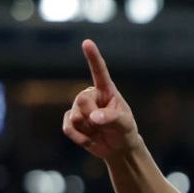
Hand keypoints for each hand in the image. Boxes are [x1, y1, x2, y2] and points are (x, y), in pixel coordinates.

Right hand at [62, 39, 139, 158]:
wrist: (117, 147)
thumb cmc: (124, 131)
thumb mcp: (125, 125)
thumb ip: (112, 119)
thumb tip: (94, 117)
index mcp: (106, 90)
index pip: (99, 72)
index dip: (93, 57)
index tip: (87, 42)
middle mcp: (90, 95)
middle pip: (81, 100)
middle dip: (92, 117)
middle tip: (104, 125)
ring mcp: (78, 108)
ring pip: (75, 117)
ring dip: (88, 129)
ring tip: (98, 131)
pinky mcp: (70, 121)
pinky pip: (68, 129)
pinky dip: (81, 139)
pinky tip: (90, 139)